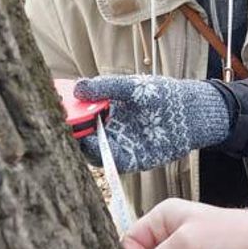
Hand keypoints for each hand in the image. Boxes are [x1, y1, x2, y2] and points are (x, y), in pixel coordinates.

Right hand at [73, 75, 230, 171]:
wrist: (192, 111)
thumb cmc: (163, 95)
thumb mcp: (133, 86)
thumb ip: (107, 87)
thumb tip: (78, 88)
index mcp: (107, 111)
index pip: (80, 115)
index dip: (67, 112)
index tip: (55, 107)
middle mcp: (110, 130)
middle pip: (82, 135)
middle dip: (70, 131)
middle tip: (60, 123)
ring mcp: (121, 145)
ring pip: (93, 151)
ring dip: (82, 145)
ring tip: (75, 134)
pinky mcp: (134, 159)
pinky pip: (113, 162)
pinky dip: (102, 156)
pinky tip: (93, 144)